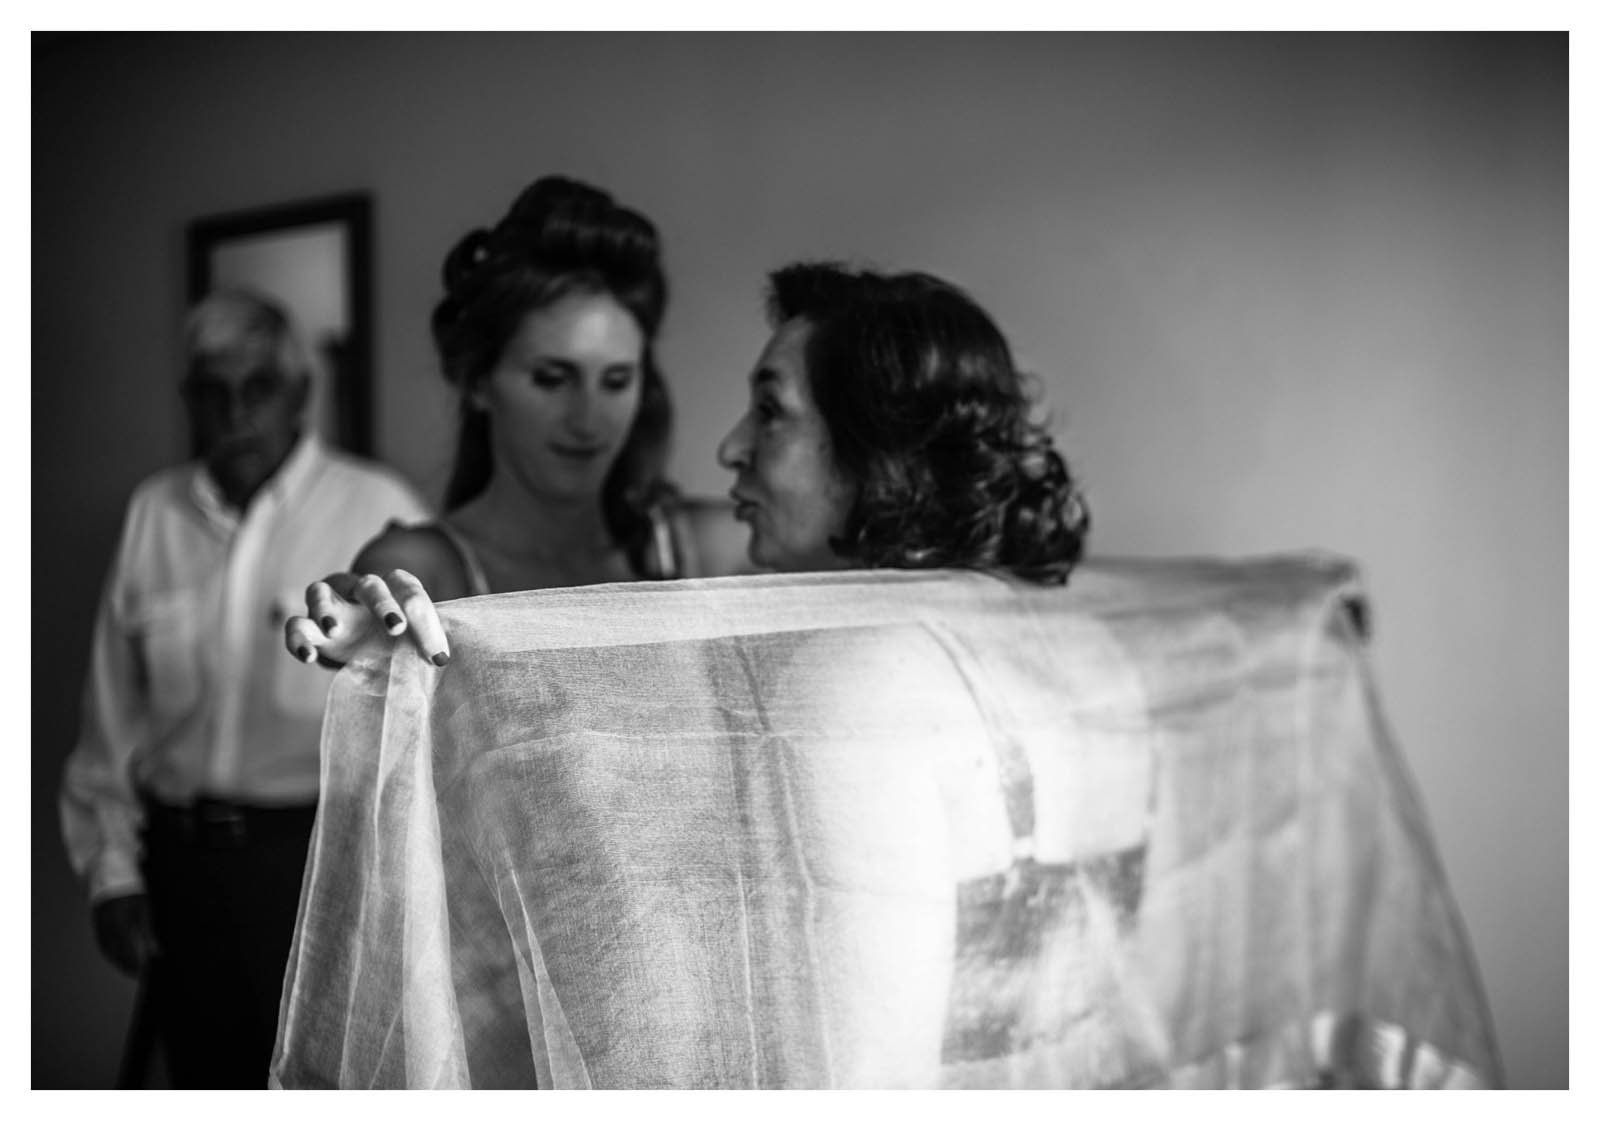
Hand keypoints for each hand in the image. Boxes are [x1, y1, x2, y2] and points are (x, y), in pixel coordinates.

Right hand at [92, 893, 157, 977]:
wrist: (112, 873)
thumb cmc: (133, 890)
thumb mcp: (145, 910)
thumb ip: (148, 934)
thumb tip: (156, 953)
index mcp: (120, 923)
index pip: (127, 952)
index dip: (134, 965)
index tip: (142, 974)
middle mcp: (107, 926)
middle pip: (116, 953)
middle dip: (126, 965)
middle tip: (136, 975)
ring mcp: (99, 924)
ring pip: (106, 949)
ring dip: (117, 961)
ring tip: (128, 969)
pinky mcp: (95, 922)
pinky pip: (101, 942)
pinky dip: (109, 952)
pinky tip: (117, 956)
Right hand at [283, 569, 450, 667]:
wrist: (365, 648)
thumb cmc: (396, 640)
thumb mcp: (414, 642)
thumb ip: (425, 646)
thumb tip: (440, 660)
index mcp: (392, 587)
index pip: (408, 590)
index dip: (425, 620)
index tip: (438, 656)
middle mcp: (358, 588)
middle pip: (369, 584)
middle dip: (382, 604)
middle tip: (396, 627)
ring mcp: (328, 603)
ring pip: (319, 591)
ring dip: (325, 608)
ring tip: (333, 629)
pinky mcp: (307, 625)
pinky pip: (295, 625)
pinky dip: (298, 638)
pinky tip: (308, 657)